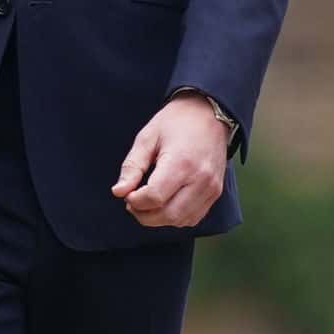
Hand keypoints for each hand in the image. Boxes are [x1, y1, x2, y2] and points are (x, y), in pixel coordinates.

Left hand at [115, 95, 231, 228]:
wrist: (209, 113)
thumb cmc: (175, 122)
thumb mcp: (147, 138)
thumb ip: (132, 167)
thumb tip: (118, 192)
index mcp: (181, 162)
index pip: (154, 197)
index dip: (135, 201)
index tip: (127, 194)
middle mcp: (200, 179)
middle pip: (168, 215)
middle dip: (144, 215)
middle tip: (133, 202)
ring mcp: (211, 188)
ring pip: (180, 220)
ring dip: (159, 218)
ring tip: (148, 202)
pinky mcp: (215, 192)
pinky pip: (193, 217)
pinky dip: (176, 217)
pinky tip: (166, 203)